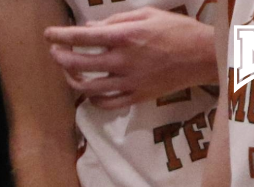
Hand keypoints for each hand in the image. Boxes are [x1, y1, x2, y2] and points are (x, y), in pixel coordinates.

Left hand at [43, 9, 216, 109]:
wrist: (205, 56)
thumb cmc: (178, 30)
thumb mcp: (148, 15)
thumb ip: (116, 21)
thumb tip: (89, 28)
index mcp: (126, 36)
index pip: (82, 37)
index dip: (60, 36)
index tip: (48, 34)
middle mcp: (123, 61)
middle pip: (77, 64)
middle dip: (59, 57)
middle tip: (55, 51)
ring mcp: (128, 82)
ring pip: (86, 87)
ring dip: (71, 79)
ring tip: (69, 71)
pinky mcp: (136, 97)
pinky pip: (105, 103)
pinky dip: (92, 99)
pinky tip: (90, 91)